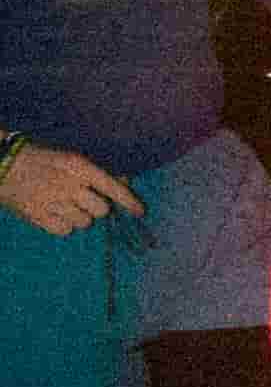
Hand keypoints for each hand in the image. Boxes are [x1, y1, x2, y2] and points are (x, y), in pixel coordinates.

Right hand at [0, 141, 140, 235]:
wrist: (3, 164)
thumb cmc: (39, 157)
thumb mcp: (69, 156)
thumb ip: (97, 170)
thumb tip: (124, 181)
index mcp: (79, 166)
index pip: (113, 187)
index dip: (129, 201)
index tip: (140, 212)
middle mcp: (69, 185)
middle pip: (101, 210)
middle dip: (96, 207)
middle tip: (83, 200)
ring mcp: (54, 202)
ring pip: (84, 223)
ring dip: (79, 216)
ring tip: (64, 205)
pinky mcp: (38, 216)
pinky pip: (65, 230)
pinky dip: (63, 225)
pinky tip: (54, 213)